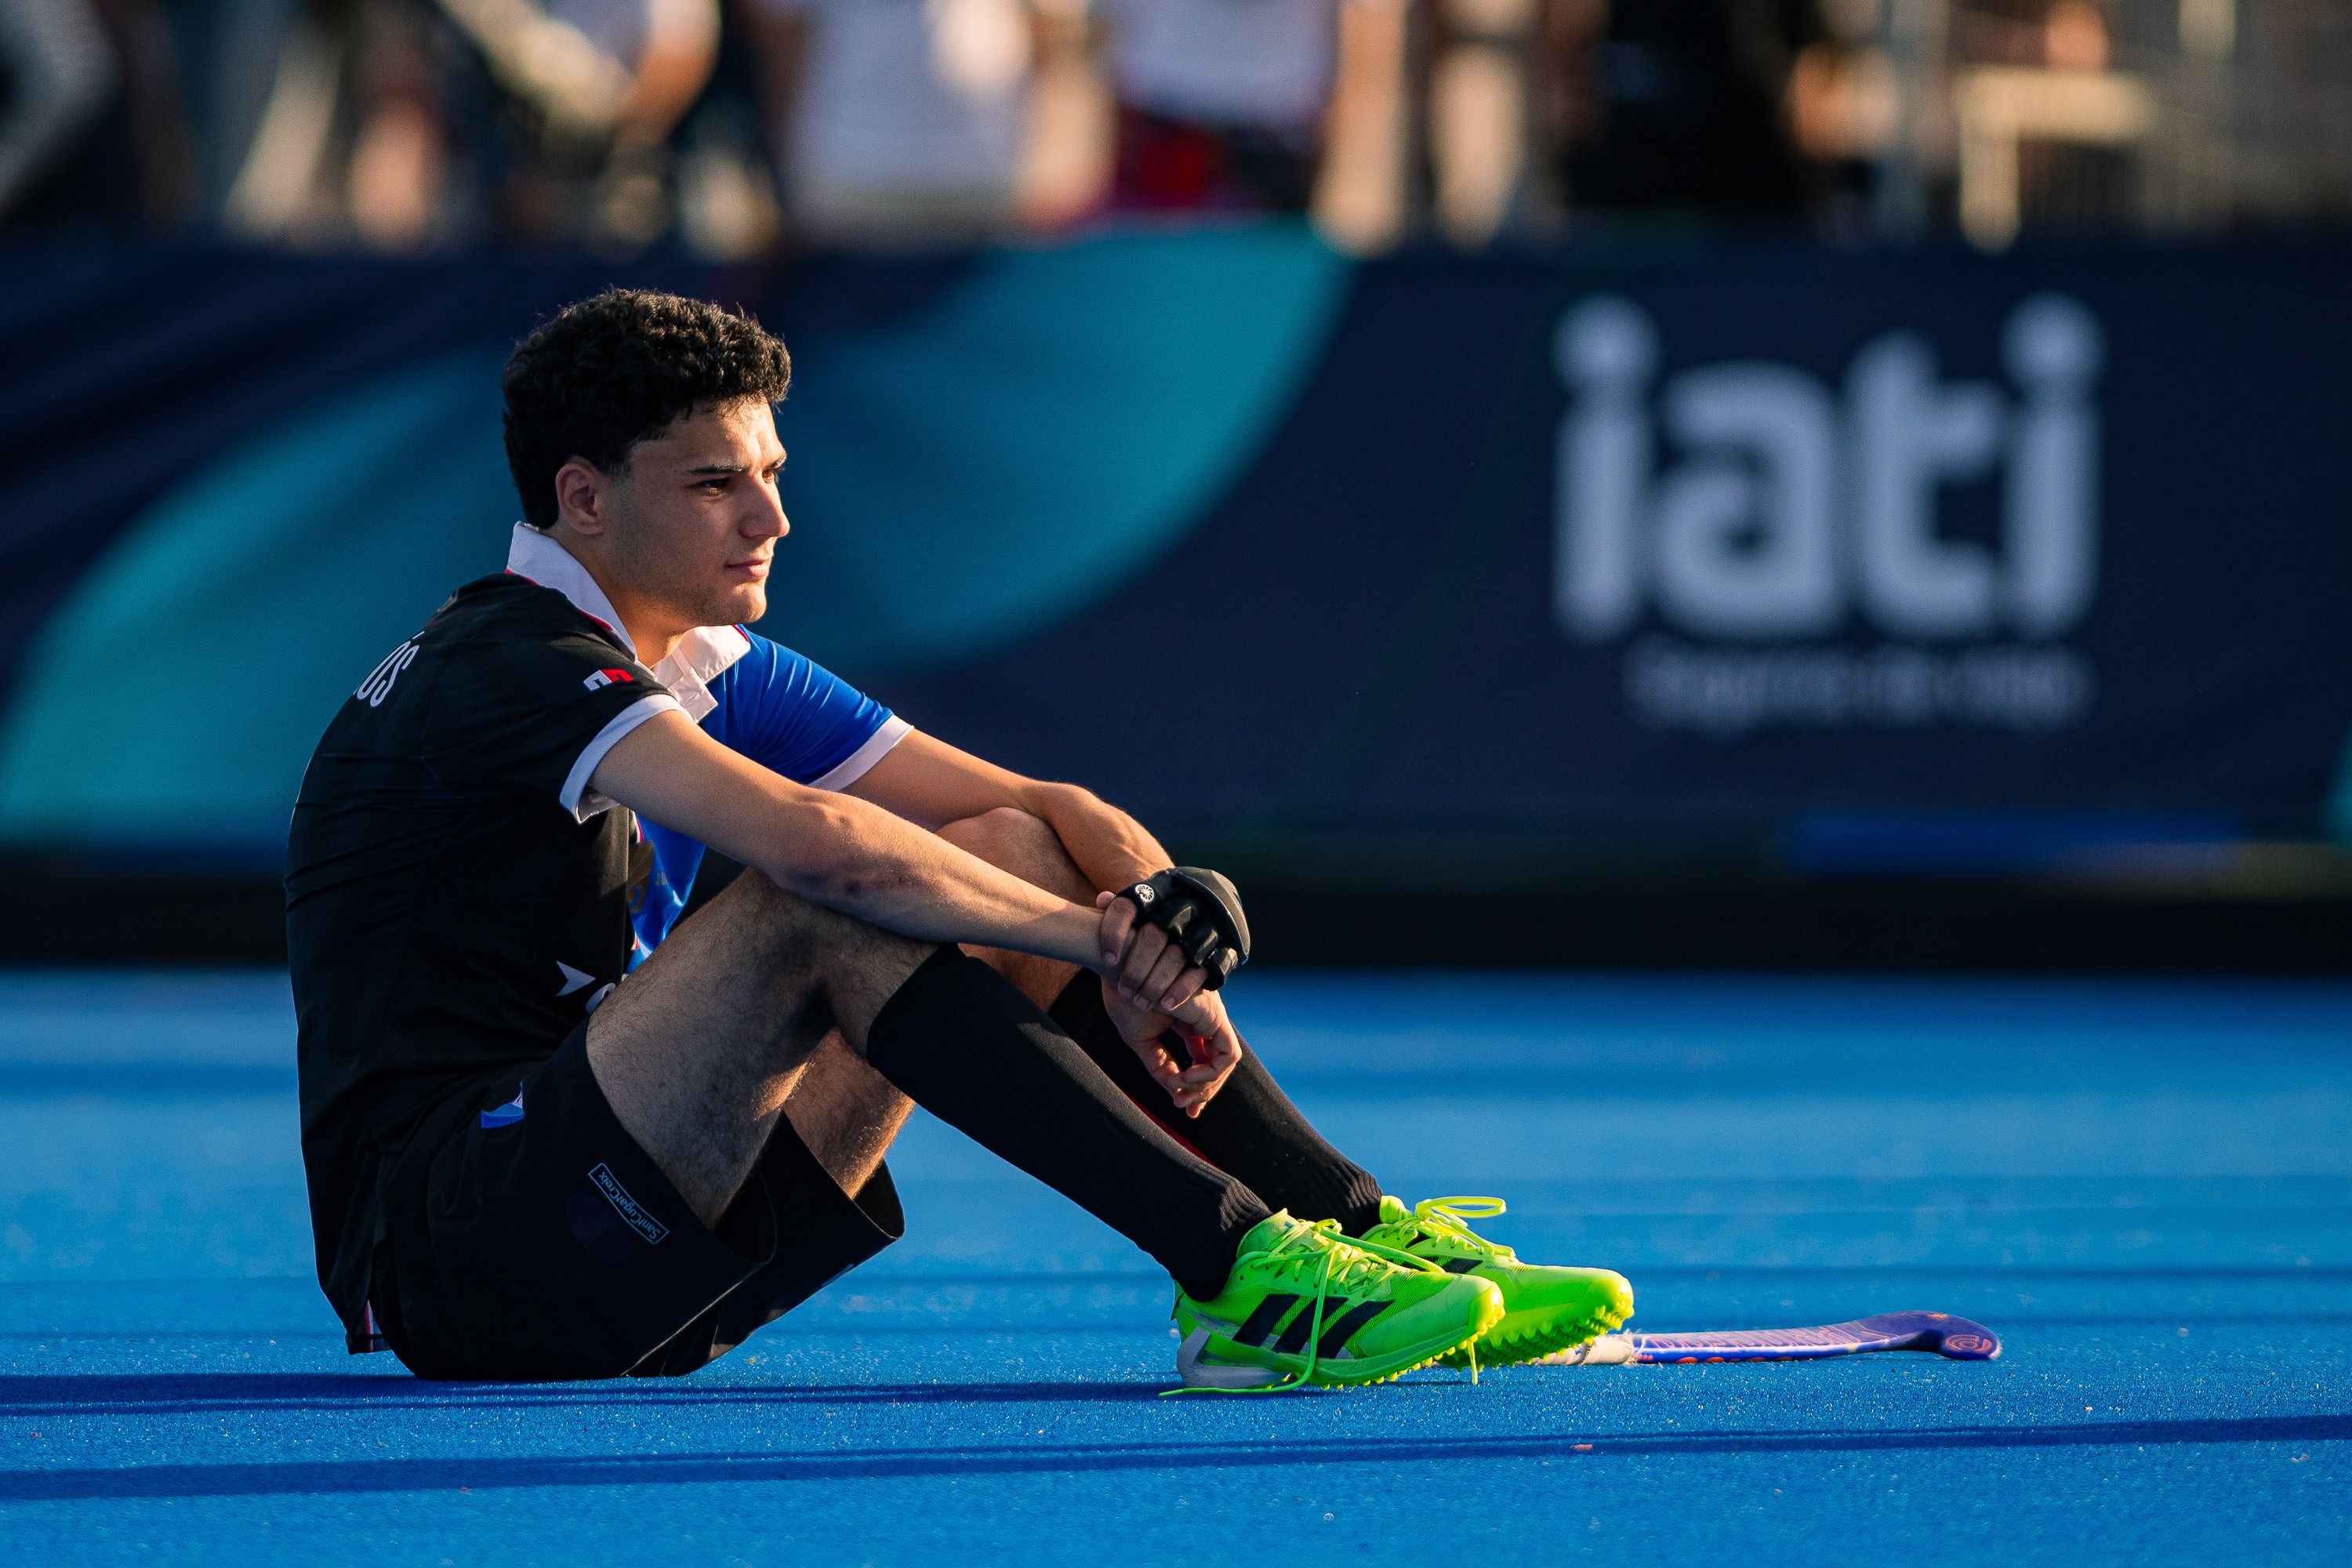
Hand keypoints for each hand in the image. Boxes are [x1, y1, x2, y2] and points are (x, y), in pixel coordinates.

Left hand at [1094, 888, 1213, 1014]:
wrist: (1217, 911)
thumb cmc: (1168, 914)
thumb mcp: (1149, 906)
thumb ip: (1124, 909)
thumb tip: (1102, 900)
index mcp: (1158, 892)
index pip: (1128, 907)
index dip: (1114, 932)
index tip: (1108, 960)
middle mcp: (1183, 905)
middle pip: (1153, 935)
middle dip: (1136, 967)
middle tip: (1125, 991)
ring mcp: (1205, 926)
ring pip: (1177, 955)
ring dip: (1156, 983)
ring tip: (1140, 1002)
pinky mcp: (1223, 949)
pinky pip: (1200, 971)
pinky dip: (1181, 988)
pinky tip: (1166, 1004)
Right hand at [1102, 976, 1242, 1117]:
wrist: (1121, 972)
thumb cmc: (1127, 997)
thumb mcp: (1142, 1041)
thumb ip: (1160, 1065)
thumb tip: (1176, 1091)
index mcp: (1188, 1021)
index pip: (1201, 1060)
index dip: (1195, 1086)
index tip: (1179, 1105)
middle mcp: (1204, 1019)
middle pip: (1216, 1064)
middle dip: (1203, 1091)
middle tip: (1184, 1107)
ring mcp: (1212, 1017)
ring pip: (1225, 1063)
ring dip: (1205, 1085)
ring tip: (1179, 1089)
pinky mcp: (1215, 1017)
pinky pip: (1228, 1055)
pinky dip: (1211, 1073)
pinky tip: (1186, 1076)